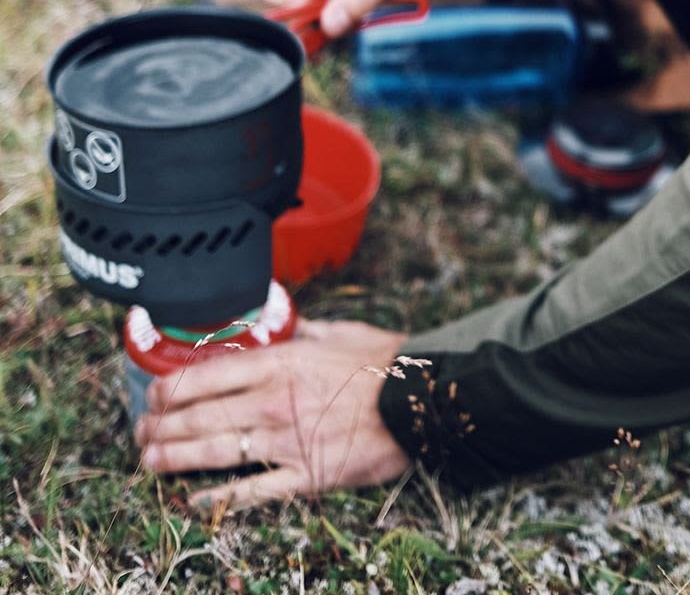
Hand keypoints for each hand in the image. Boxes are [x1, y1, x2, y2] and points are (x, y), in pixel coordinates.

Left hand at [135, 320, 411, 507]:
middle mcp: (275, 402)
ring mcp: (288, 442)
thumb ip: (305, 329)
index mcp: (282, 363)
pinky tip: (195, 499)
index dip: (173, 387)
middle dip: (163, 426)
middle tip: (139, 432)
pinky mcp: (307, 476)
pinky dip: (221, 497)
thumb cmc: (383, 361)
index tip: (152, 394)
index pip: (210, 375)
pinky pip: (255, 491)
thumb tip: (284, 319)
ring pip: (218, 453)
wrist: (420, 400)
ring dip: (177, 458)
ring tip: (149, 461)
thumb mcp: (340, 331)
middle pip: (203, 416)